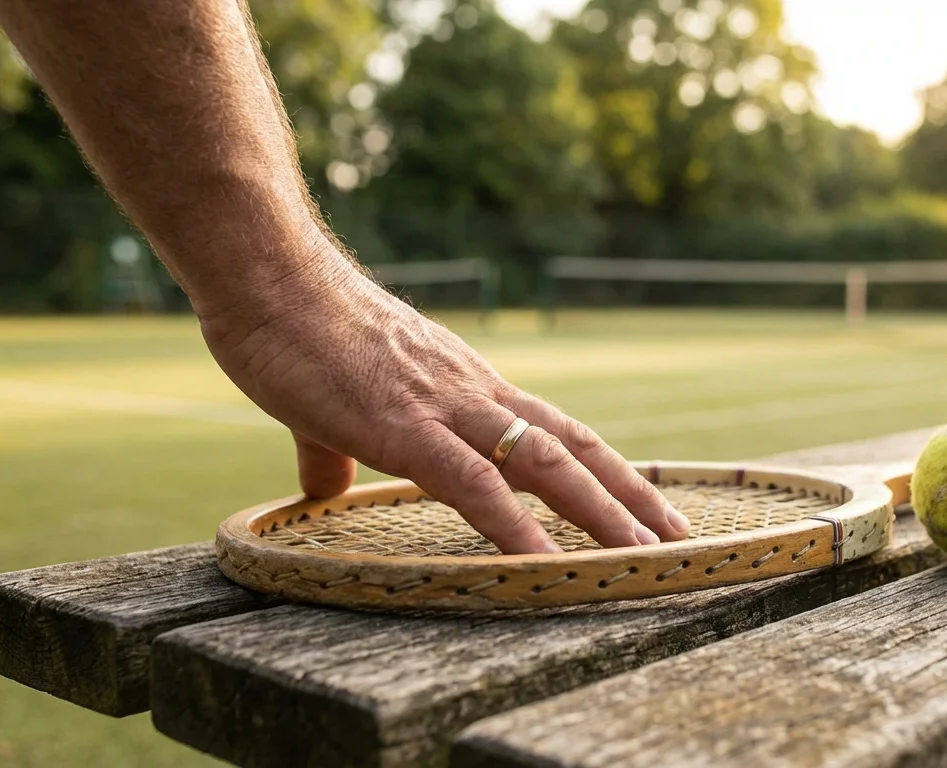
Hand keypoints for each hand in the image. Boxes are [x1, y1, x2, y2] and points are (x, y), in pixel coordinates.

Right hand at [197, 242, 689, 553]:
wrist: (270, 277)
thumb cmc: (299, 332)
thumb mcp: (334, 403)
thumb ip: (337, 451)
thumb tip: (326, 491)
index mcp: (467, 388)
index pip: (555, 431)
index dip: (603, 469)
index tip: (641, 504)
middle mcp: (475, 394)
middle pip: (572, 448)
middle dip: (628, 495)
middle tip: (677, 537)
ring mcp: (445, 407)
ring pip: (543, 463)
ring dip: (598, 513)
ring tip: (642, 556)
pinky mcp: (401, 426)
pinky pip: (469, 482)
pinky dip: (511, 524)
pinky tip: (539, 563)